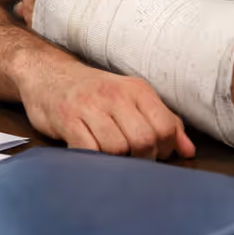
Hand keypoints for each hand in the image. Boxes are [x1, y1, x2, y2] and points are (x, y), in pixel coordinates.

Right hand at [17, 59, 196, 159]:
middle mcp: (114, 95)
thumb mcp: (130, 98)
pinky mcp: (66, 119)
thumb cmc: (93, 92)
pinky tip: (91, 155)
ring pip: (117, 148)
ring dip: (115, 161)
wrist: (46, 73)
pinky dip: (94, 160)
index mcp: (136, 89)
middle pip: (143, 140)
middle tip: (130, 158)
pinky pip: (89, 150)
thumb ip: (162, 121)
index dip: (164, 149)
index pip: (165, 127)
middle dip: (140, 158)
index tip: (153, 152)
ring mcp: (89, 106)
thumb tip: (188, 150)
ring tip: (109, 155)